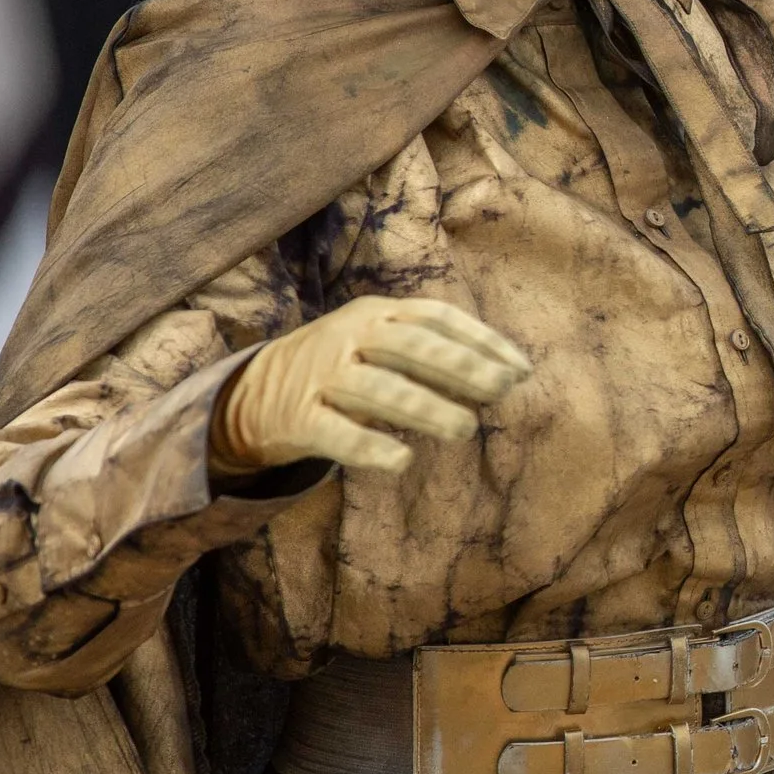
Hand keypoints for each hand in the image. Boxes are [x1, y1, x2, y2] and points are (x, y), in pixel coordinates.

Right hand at [209, 295, 530, 476]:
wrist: (251, 395)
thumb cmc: (342, 368)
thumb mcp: (379, 342)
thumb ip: (431, 351)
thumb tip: (505, 374)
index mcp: (377, 313)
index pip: (436, 318)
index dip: (481, 340)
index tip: (521, 368)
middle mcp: (349, 337)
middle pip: (412, 347)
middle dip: (462, 367)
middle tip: (503, 391)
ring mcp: (320, 376)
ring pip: (379, 389)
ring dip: (426, 408)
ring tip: (466, 429)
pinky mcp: (296, 418)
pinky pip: (336, 433)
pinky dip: (370, 446)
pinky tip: (402, 460)